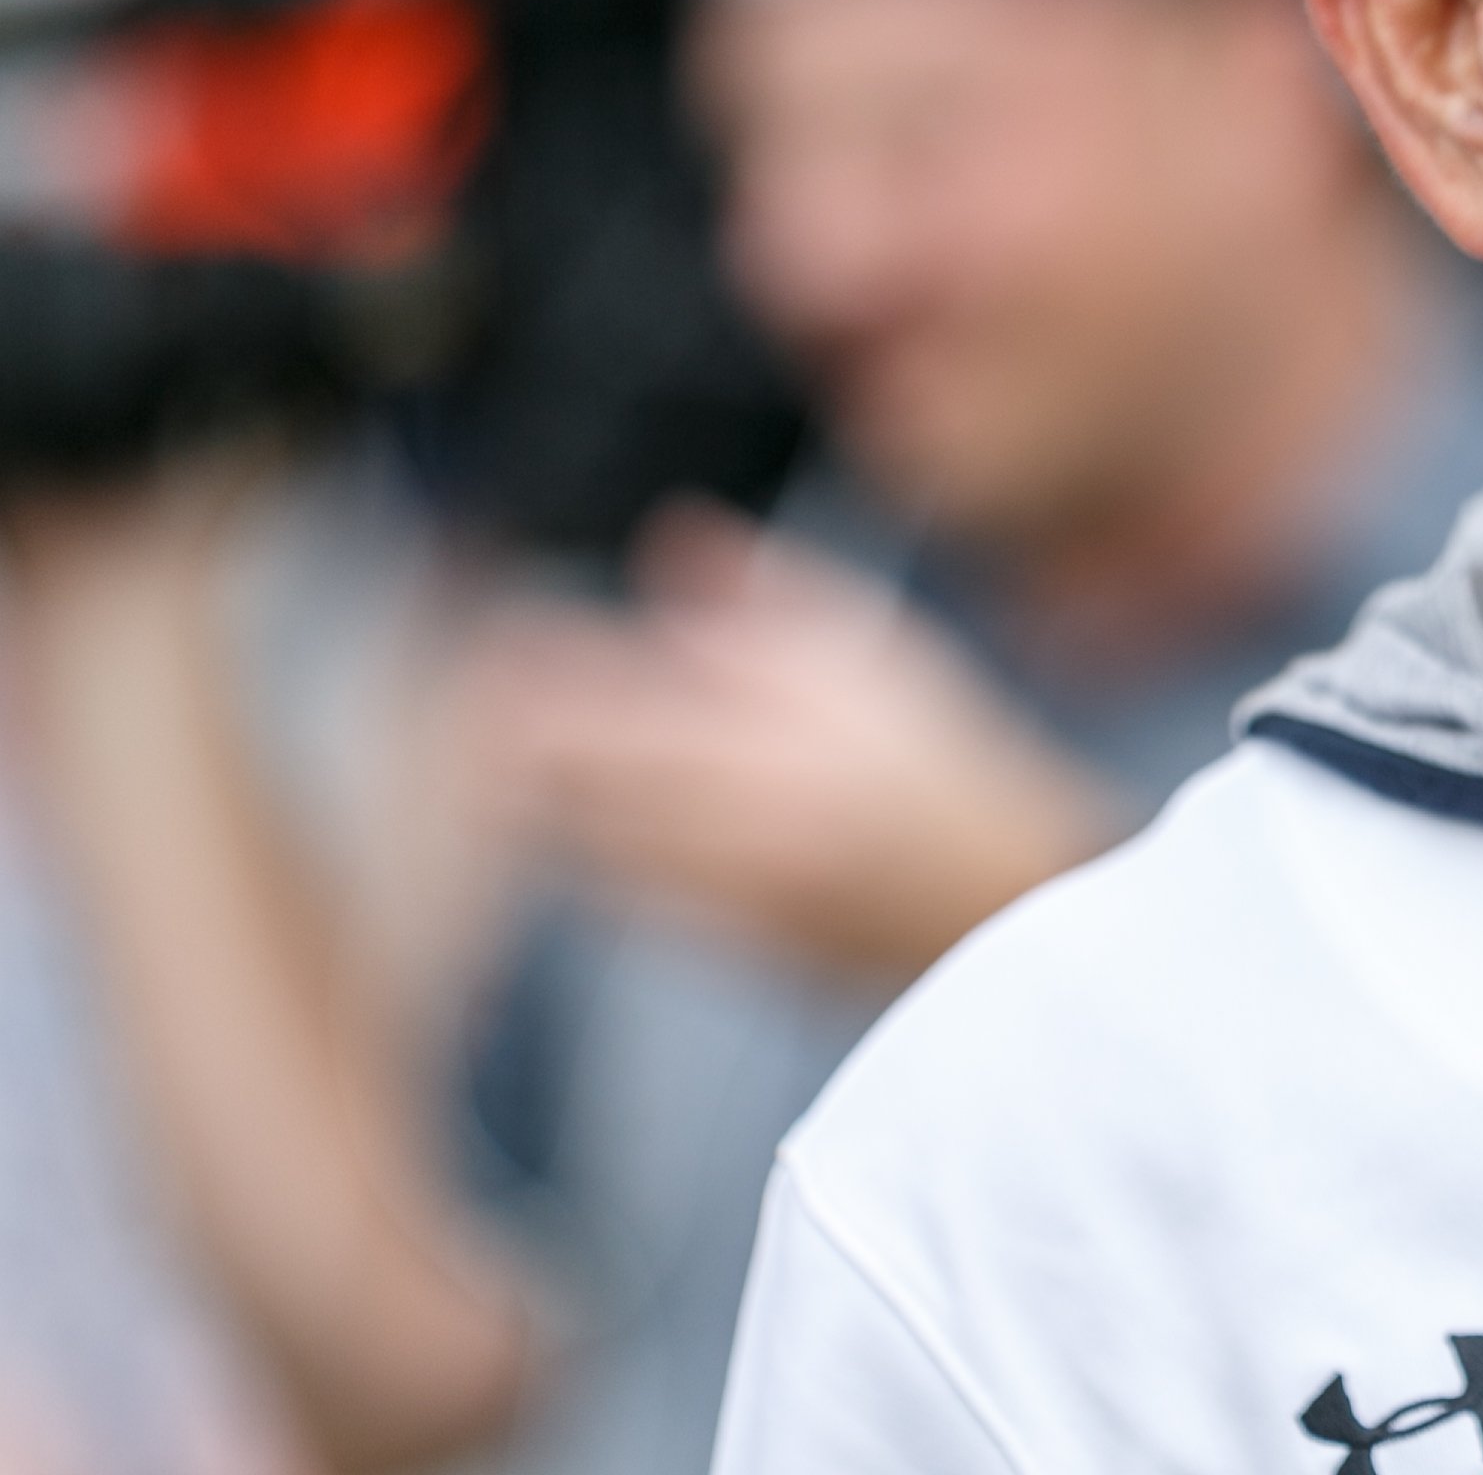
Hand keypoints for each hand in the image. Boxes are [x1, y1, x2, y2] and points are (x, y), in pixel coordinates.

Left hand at [460, 504, 1118, 992]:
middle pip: (574, 778)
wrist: (1007, 902)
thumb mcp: (872, 653)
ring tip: (503, 766)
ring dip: (537, 801)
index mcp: (768, 734)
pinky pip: (624, 897)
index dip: (536, 669)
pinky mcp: (724, 945)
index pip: (610, 694)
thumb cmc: (947, 768)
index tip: (492, 645)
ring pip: (584, 844)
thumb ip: (763, 598)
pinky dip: (592, 856)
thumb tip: (673, 539)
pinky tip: (581, 829)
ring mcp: (723, 888)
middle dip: (513, 738)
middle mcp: (733, 818)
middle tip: (472, 706)